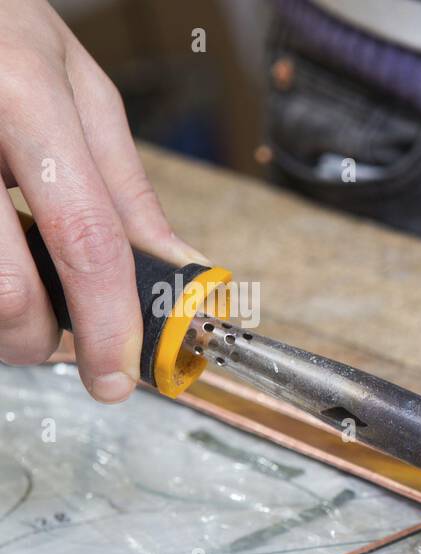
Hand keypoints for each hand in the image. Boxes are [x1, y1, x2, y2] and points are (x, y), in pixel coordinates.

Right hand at [0, 0, 203, 401]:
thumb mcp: (74, 84)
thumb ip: (123, 184)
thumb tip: (176, 266)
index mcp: (24, 96)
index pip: (85, 237)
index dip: (109, 323)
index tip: (119, 376)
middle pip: (6, 290)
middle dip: (40, 340)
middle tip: (60, 342)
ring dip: (0, 324)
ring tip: (21, 295)